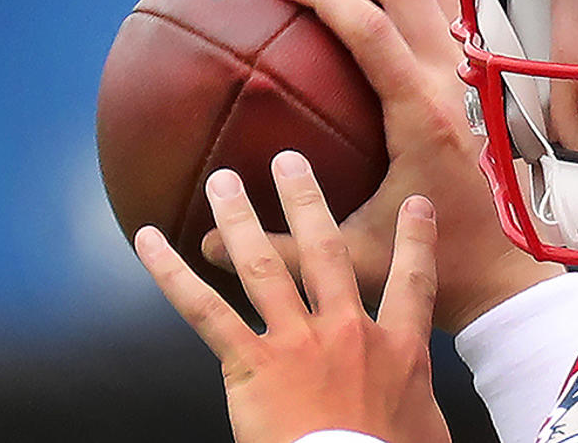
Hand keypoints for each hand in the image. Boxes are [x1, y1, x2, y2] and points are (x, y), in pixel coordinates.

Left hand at [137, 150, 450, 442]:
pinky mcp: (252, 363)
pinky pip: (206, 311)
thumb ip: (419, 397)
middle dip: (307, 202)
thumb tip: (419, 404)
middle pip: (327, 252)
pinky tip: (149, 241)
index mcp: (397, 345)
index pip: (413, 280)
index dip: (417, 239)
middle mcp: (346, 329)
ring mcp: (297, 342)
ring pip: (266, 267)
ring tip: (224, 180)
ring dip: (242, 218)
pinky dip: (173, 274)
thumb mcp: (428, 427)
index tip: (416, 203)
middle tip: (290, 160)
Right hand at [201, 0, 562, 332]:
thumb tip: (207, 243)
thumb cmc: (435, 265)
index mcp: (424, 116)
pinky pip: (460, 11)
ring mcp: (480, 78)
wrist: (512, 274)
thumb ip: (281, 247)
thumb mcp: (353, 257)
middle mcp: (457, 84)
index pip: (371, 29)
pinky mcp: (491, 84)